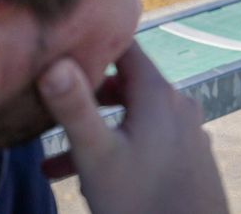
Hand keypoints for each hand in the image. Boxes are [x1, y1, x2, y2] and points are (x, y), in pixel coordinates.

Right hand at [37, 42, 228, 213]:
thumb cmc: (141, 199)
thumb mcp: (97, 153)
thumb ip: (75, 107)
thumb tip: (54, 61)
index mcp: (158, 93)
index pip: (125, 46)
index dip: (93, 43)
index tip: (61, 48)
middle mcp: (178, 104)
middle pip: (127, 84)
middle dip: (87, 96)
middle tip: (49, 111)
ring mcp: (188, 130)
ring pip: (134, 119)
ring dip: (98, 132)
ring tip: (53, 164)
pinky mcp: (190, 155)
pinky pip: (150, 140)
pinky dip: (121, 149)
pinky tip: (93, 178)